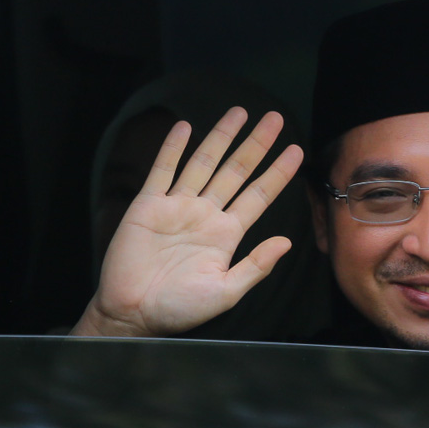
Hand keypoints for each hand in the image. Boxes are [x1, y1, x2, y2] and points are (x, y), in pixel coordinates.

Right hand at [71, 107, 303, 336]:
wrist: (132, 314)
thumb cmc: (179, 308)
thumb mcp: (226, 292)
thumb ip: (255, 266)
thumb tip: (287, 242)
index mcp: (226, 234)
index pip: (258, 195)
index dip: (277, 173)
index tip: (296, 151)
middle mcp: (205, 214)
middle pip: (236, 171)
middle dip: (256, 145)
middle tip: (275, 119)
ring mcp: (177, 207)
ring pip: (203, 163)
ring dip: (221, 137)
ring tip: (239, 113)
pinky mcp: (148, 206)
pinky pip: (162, 170)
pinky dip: (172, 148)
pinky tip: (185, 127)